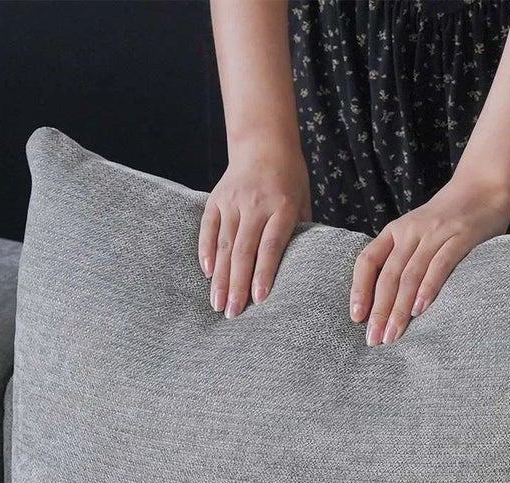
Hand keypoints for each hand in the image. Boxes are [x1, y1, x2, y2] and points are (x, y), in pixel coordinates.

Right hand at [199, 145, 311, 317]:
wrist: (263, 142)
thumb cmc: (289, 178)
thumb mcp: (303, 201)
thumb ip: (300, 232)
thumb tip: (299, 271)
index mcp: (281, 206)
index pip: (270, 246)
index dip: (264, 274)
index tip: (258, 300)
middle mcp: (255, 204)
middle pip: (243, 251)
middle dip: (237, 285)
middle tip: (232, 313)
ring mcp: (233, 201)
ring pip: (224, 244)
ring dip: (220, 276)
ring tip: (217, 303)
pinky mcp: (216, 199)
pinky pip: (208, 228)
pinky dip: (206, 250)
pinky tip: (206, 272)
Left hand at [351, 172, 509, 345]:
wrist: (484, 185)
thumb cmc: (447, 218)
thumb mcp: (416, 231)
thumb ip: (402, 258)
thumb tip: (384, 301)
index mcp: (395, 231)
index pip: (368, 260)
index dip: (359, 289)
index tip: (356, 317)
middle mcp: (411, 231)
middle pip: (388, 275)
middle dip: (379, 311)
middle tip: (374, 340)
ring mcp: (435, 233)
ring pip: (410, 275)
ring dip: (399, 308)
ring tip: (393, 334)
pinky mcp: (460, 237)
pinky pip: (440, 265)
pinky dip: (428, 288)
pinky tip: (419, 310)